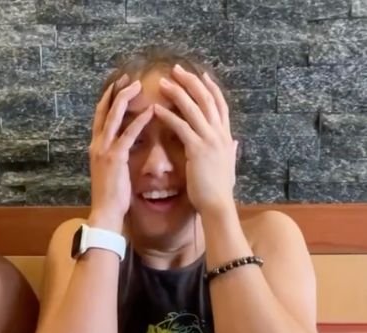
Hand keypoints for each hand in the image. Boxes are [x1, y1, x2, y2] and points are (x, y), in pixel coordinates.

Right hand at [88, 76, 154, 230]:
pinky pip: (129, 135)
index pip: (100, 116)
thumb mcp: (110, 170)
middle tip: (128, 77)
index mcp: (96, 146)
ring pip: (114, 117)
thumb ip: (114, 154)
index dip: (108, 98)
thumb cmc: (111, 194)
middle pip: (104, 110)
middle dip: (115, 91)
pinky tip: (151, 110)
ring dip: (125, 98)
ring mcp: (105, 150)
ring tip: (138, 85)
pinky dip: (140, 121)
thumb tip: (121, 146)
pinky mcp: (116, 158)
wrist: (105, 211)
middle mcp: (97, 144)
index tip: (119, 84)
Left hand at [154, 65, 237, 217]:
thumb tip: (235, 142)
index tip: (200, 74)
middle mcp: (220, 133)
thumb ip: (230, 151)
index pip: (219, 104)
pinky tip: (156, 109)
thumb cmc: (219, 189)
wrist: (218, 205)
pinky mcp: (198, 149)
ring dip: (177, 93)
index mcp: (226, 136)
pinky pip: (181, 127)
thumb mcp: (228, 165)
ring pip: (193, 108)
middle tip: (177, 69)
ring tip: (162, 82)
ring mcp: (210, 140)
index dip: (210, 88)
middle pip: (206, 99)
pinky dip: (169, 116)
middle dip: (191, 82)